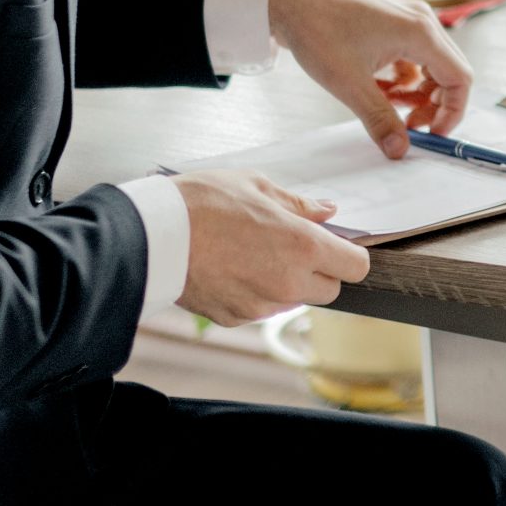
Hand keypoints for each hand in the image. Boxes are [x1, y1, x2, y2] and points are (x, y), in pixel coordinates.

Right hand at [173, 168, 371, 324]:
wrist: (149, 236)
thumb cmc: (202, 203)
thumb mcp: (257, 186)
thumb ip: (299, 204)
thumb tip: (328, 212)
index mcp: (302, 246)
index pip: (356, 266)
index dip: (350, 254)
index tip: (336, 244)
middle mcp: (287, 283)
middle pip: (330, 289)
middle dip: (320, 270)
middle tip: (291, 245)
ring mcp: (260, 305)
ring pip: (295, 300)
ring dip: (288, 282)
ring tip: (255, 253)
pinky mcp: (235, 318)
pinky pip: (262, 308)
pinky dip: (257, 293)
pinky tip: (234, 268)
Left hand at [269, 0, 473, 158]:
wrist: (289, 1)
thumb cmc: (318, 32)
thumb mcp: (349, 85)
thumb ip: (379, 119)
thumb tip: (399, 150)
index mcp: (420, 32)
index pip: (460, 78)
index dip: (452, 112)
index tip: (431, 135)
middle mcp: (422, 22)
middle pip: (449, 71)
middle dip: (434, 104)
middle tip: (410, 127)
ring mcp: (408, 20)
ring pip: (431, 66)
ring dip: (417, 93)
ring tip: (389, 108)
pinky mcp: (394, 23)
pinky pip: (413, 57)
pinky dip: (402, 79)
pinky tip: (378, 90)